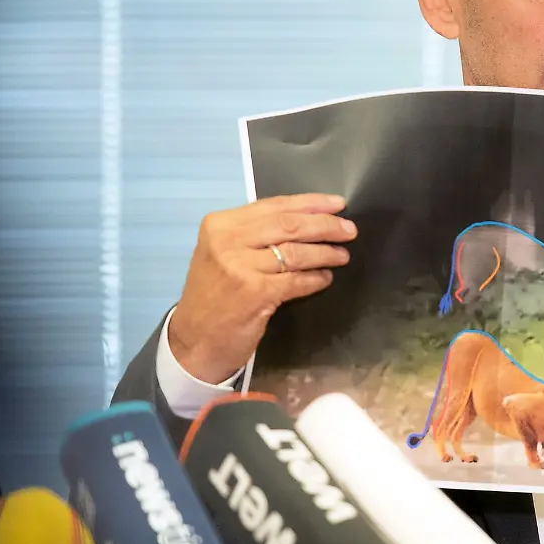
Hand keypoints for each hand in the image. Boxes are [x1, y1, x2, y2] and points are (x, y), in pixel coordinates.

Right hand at [168, 193, 356, 382]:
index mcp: (220, 224)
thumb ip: (255, 233)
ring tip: (342, 255)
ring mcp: (241, 267)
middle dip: (325, 225)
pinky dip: (315, 278)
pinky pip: (297, 280)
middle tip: (349, 230)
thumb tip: (306, 218)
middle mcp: (227, 241)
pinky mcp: (256, 293)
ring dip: (325, 253)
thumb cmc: (214, 294)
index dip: (311, 203)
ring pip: (296, 252)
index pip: (274, 205)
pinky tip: (325, 278)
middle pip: (290, 225)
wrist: (194, 340)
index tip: (338, 204)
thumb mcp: (223, 253)